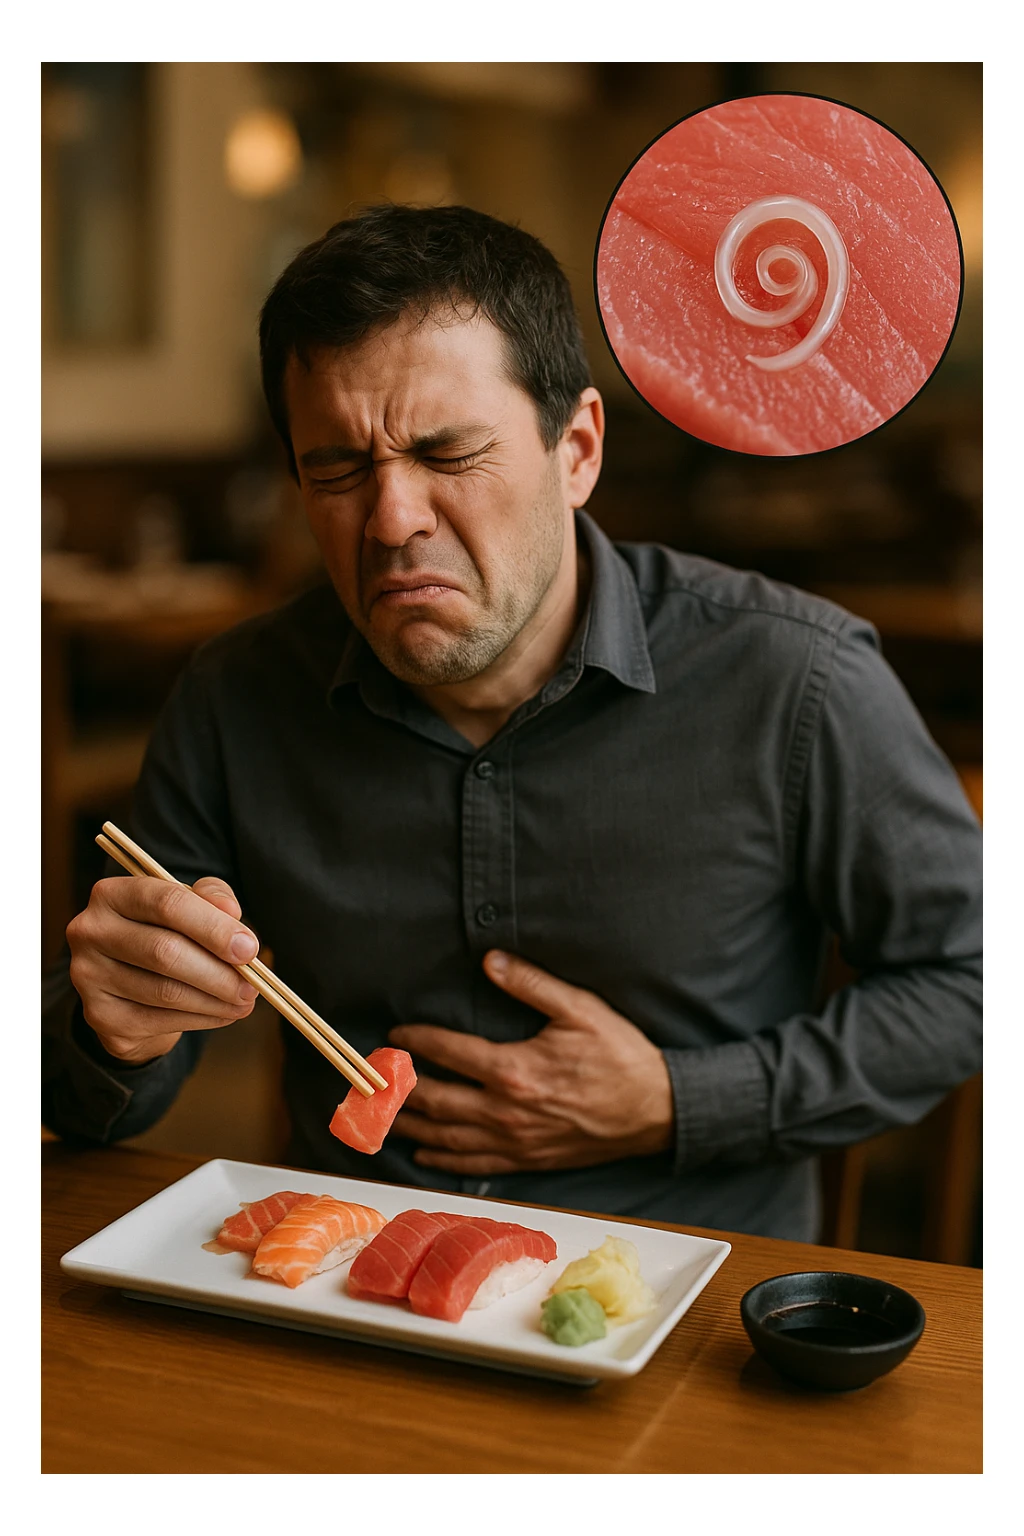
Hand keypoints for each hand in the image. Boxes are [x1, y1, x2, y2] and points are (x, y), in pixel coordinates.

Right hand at [66, 874, 260, 1064]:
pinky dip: (201, 1019)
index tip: (250, 948)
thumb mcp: (191, 905)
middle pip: (164, 951)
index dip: (213, 927)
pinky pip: (160, 1020)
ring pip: (165, 992)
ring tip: (245, 1001)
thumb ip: (213, 897)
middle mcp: (90, 932)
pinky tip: (224, 1014)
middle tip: (253, 985)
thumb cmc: (168, 932)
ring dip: (215, 1000)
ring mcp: (88, 976)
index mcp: (111, 894)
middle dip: (218, 972)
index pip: (167, 903)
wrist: (129, 981)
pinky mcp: (99, 1015)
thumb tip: (231, 911)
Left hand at [389, 950, 673, 1175]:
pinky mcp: (527, 1161)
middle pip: (433, 1101)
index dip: (415, 1043)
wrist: (657, 1111)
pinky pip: (473, 1164)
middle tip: (368, 1082)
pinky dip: (442, 1160)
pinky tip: (424, 1154)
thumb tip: (490, 960)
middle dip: (396, 1090)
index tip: (394, 1036)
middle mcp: (505, 1111)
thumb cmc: (621, 1057)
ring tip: (379, 1117)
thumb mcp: (580, 1009)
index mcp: (513, 1070)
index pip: (448, 1053)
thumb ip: (531, 984)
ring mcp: (514, 1141)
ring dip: (407, 1127)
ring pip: (446, 1138)